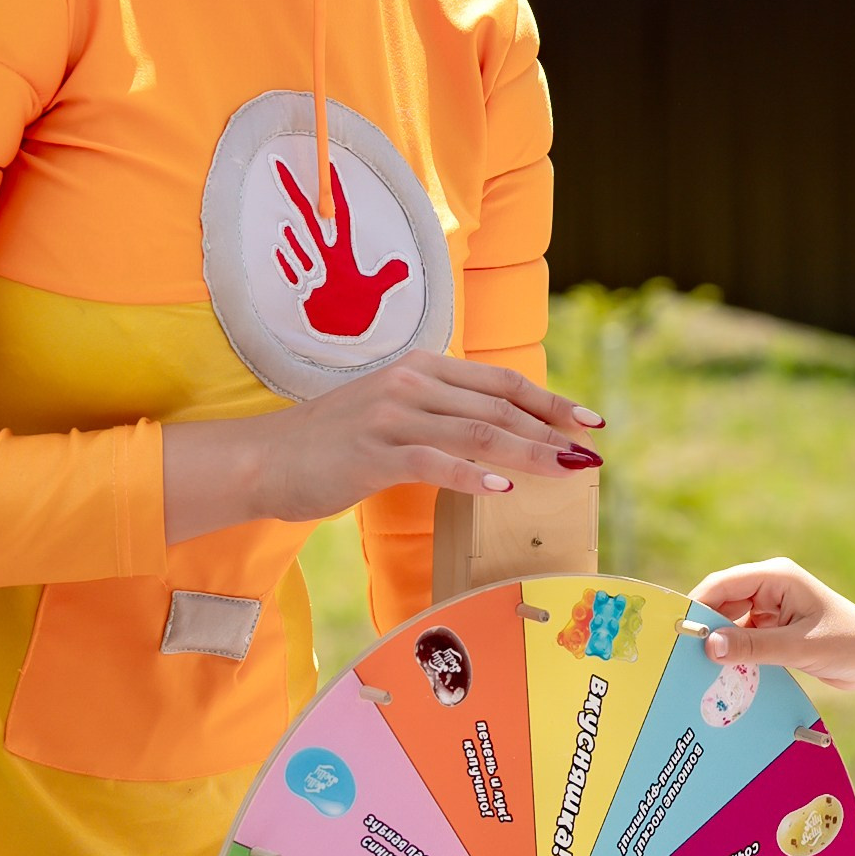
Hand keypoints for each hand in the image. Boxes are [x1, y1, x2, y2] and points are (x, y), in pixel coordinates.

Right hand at [163, 351, 603, 540]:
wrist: (264, 458)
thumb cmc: (333, 444)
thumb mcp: (393, 413)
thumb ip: (440, 413)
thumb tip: (499, 436)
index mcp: (421, 368)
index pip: (500, 382)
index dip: (550, 400)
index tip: (589, 422)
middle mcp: (411, 383)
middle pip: (498, 406)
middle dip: (551, 431)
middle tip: (590, 456)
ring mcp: (392, 416)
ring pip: (476, 432)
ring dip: (528, 452)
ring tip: (567, 470)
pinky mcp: (373, 452)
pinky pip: (433, 461)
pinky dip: (472, 474)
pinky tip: (503, 488)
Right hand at [690, 556, 854, 720]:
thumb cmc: (849, 644)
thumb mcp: (798, 647)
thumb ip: (752, 646)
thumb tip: (708, 645)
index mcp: (776, 577)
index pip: (722, 584)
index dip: (695, 606)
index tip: (673, 634)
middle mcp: (770, 588)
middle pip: (721, 604)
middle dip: (703, 629)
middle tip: (677, 658)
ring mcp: (772, 610)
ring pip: (730, 624)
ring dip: (718, 645)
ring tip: (694, 671)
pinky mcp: (775, 631)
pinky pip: (743, 640)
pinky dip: (733, 656)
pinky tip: (721, 677)